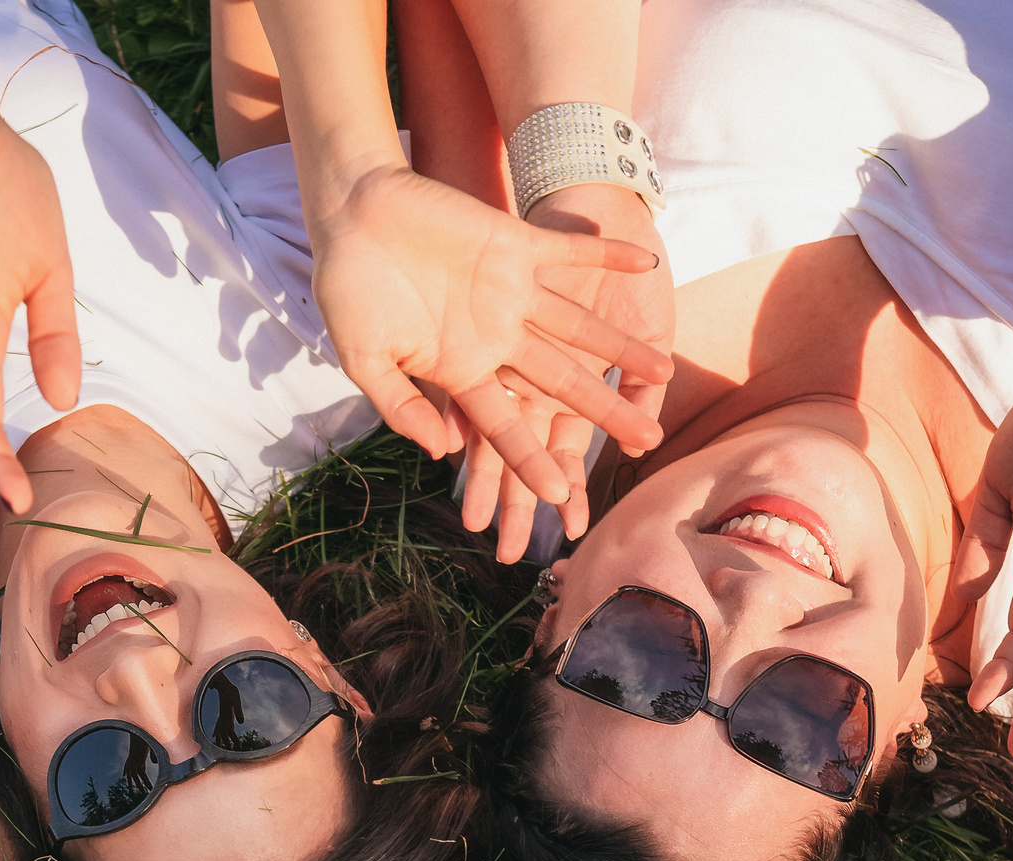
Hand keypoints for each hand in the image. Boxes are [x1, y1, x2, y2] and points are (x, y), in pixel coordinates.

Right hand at [309, 163, 670, 509]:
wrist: (353, 213)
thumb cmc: (347, 287)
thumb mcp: (364, 358)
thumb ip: (400, 405)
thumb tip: (443, 452)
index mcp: (459, 369)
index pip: (504, 424)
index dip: (531, 459)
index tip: (559, 495)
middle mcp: (494, 337)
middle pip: (560, 383)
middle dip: (604, 412)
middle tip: (648, 439)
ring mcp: (510, 291)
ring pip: (578, 327)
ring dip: (621, 348)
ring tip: (665, 370)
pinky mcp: (515, 244)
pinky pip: (571, 252)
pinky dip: (606, 257)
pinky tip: (646, 266)